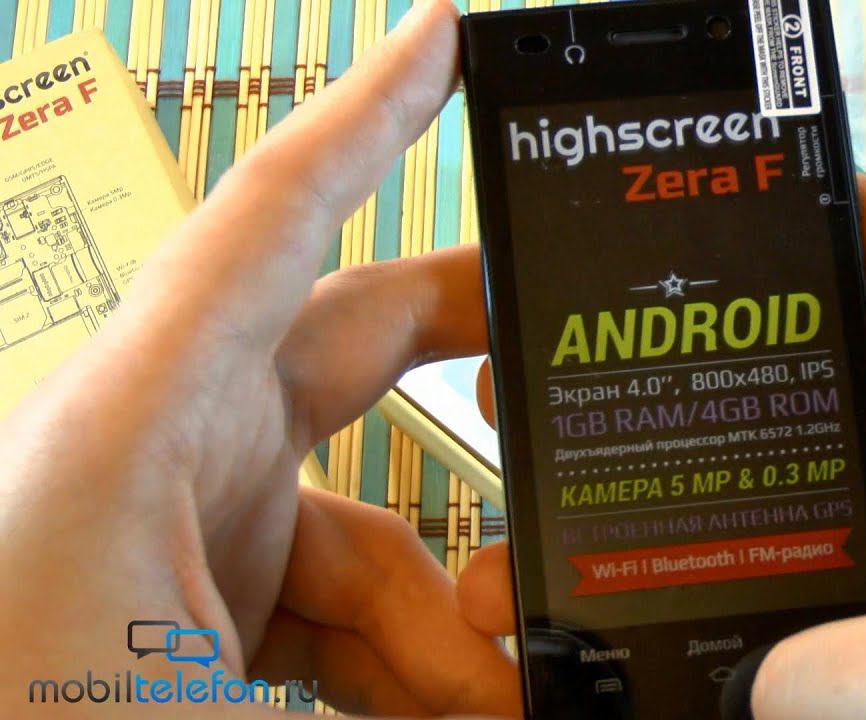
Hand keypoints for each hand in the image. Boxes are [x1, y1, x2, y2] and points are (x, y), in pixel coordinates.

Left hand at [0, 1, 517, 716]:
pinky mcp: (198, 592)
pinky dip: (398, 641)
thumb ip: (402, 696)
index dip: (371, 117)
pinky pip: (331, 583)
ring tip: (500, 687)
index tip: (446, 41)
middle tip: (561, 343)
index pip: (269, 221)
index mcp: (130, 434)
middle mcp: (157, 451)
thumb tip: (538, 719)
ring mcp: (183, 522)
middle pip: (350, 342)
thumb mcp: (203, 717)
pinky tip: (447, 698)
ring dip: (446, 600)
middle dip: (473, 340)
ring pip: (365, 513)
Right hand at [457, 177, 865, 718]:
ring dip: (664, 480)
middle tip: (562, 358)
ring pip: (759, 475)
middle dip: (679, 356)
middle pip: (789, 361)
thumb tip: (749, 688)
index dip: (797, 204)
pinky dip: (685, 574)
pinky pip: (758, 568)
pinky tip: (614, 599)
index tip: (683, 202)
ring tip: (555, 494)